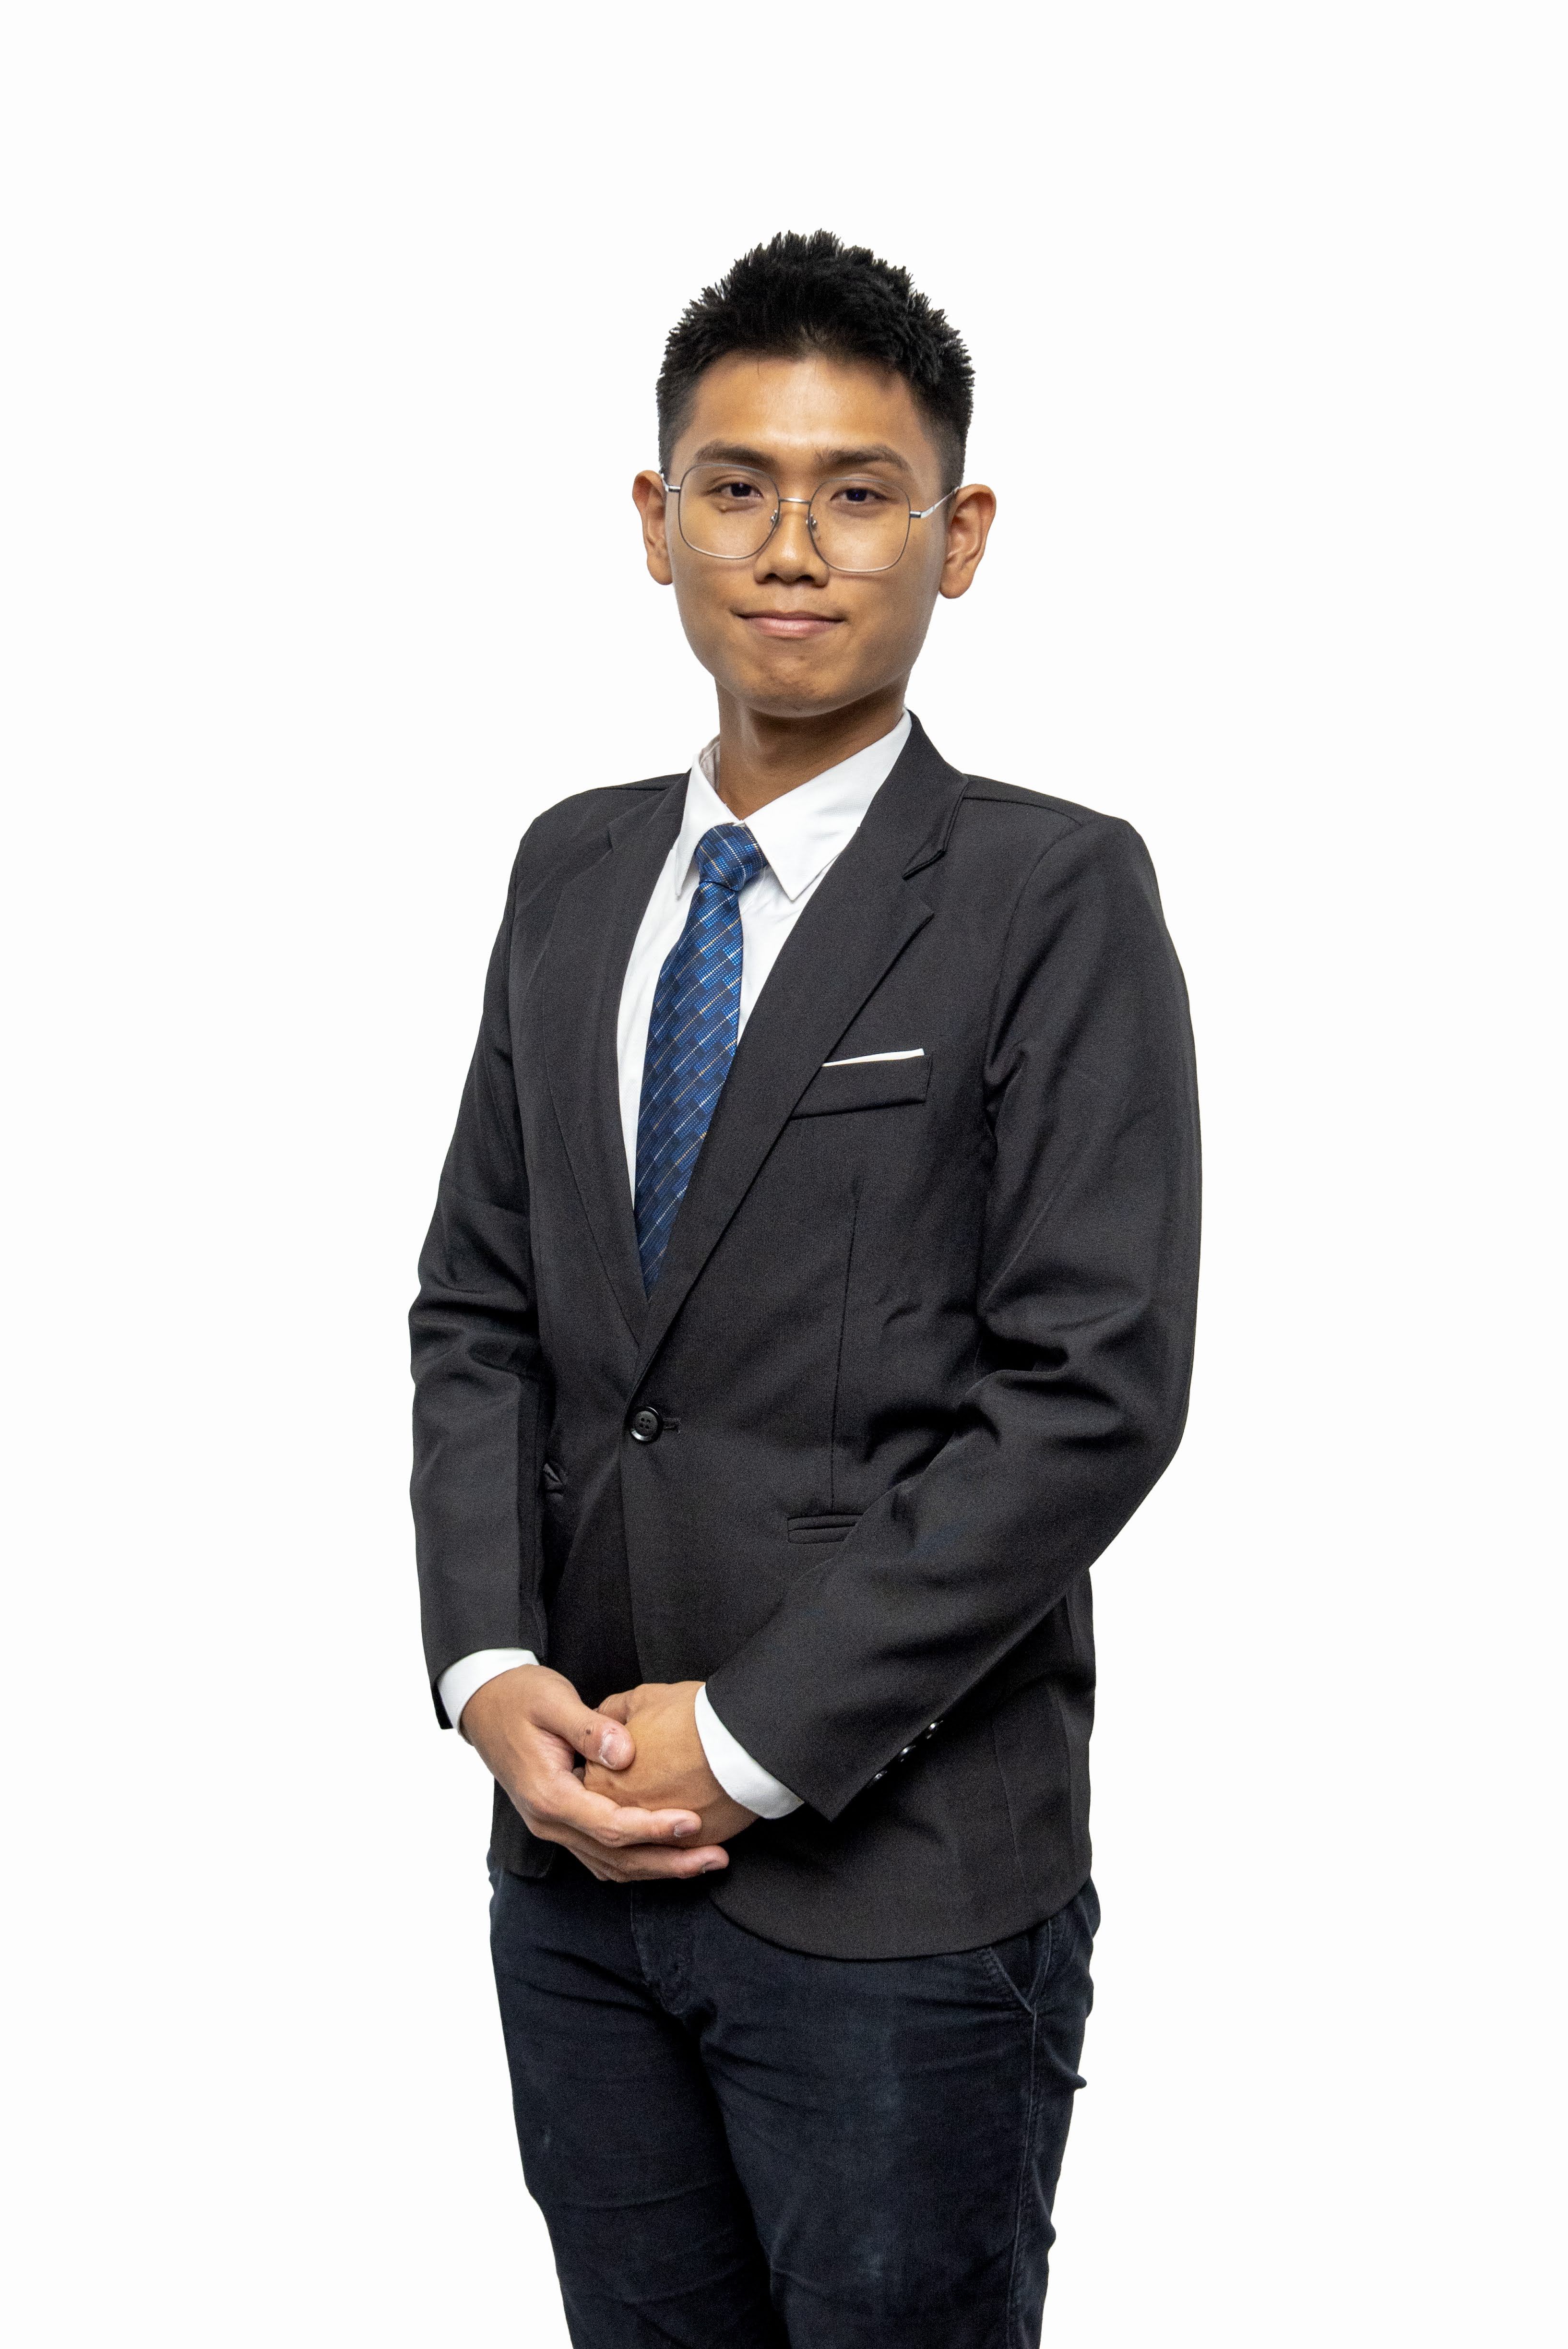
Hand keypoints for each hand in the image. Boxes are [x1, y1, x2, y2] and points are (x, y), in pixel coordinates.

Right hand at [459, 1664, 728, 1881]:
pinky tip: (667, 1854)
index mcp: (549, 1795)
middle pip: (616, 1858)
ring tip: (704, 1861)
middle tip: (716, 1858)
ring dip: (658, 1867)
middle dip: (668, 1861)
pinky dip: (636, 1860)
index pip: (610, 1825)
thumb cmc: (520, 1697)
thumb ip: (589, 1727)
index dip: (654, 1827)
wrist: (485, 1704)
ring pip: (610, 1864)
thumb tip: (625, 1753)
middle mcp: (550, 1821)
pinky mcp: (562, 1822)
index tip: (693, 1821)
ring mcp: (554, 1827)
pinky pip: (602, 1856)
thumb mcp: (553, 1700)